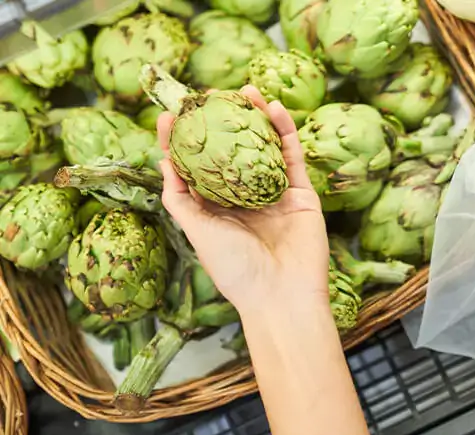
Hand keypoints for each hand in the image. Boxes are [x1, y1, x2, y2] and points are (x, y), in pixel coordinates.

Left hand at [156, 86, 328, 314]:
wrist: (282, 295)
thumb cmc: (235, 269)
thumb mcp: (198, 232)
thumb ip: (180, 199)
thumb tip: (164, 163)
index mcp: (218, 209)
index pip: (198, 167)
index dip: (183, 141)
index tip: (169, 114)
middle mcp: (246, 198)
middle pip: (233, 150)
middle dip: (223, 122)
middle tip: (212, 94)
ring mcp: (276, 193)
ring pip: (265, 147)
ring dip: (256, 118)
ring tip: (245, 90)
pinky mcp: (302, 193)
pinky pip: (292, 156)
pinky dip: (284, 130)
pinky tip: (273, 108)